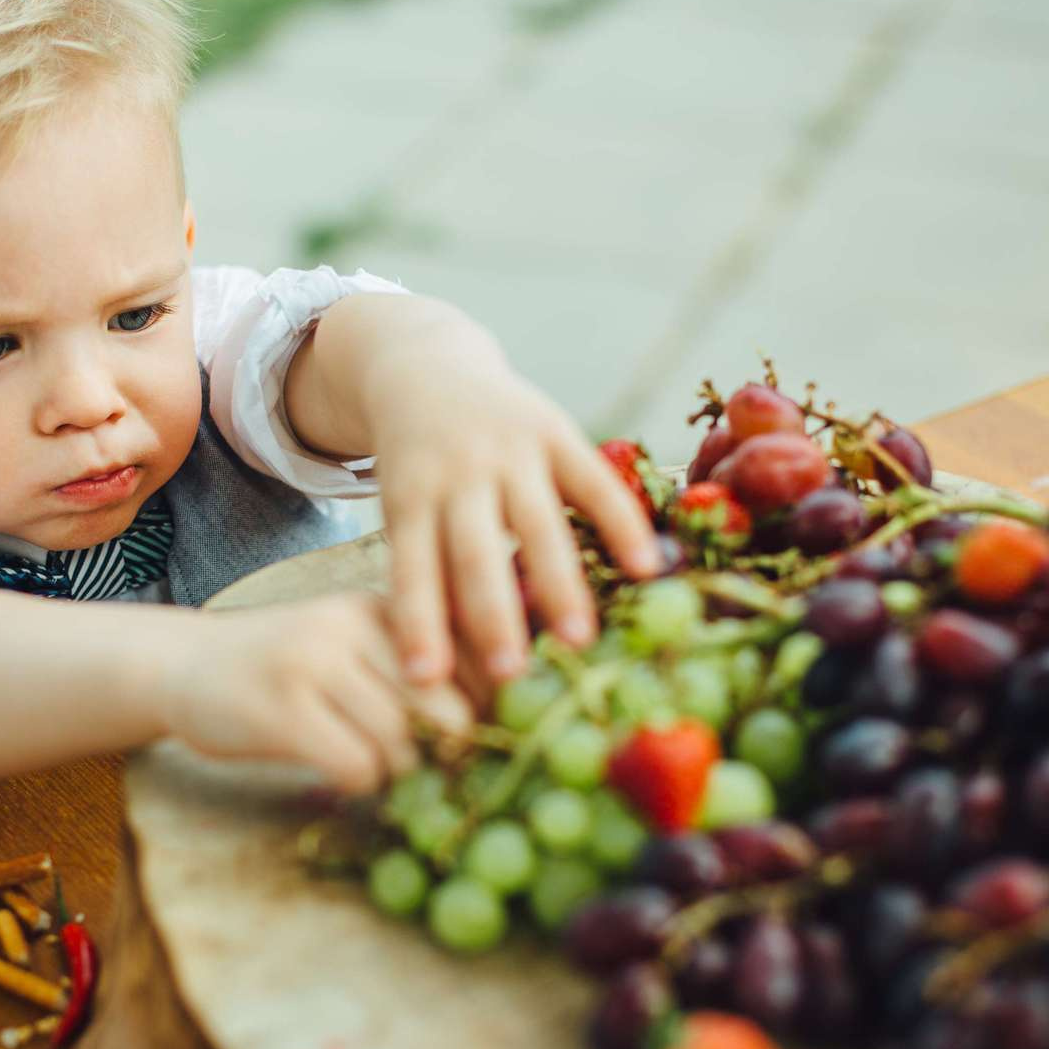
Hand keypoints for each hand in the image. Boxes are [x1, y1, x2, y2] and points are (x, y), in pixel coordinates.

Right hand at [155, 595, 469, 793]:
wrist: (183, 665)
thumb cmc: (285, 665)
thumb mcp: (352, 640)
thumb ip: (414, 659)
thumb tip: (502, 712)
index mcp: (381, 607)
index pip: (470, 658)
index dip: (489, 710)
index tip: (483, 738)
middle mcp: (351, 626)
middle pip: (446, 706)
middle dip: (451, 752)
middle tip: (439, 771)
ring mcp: (314, 665)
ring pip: (403, 742)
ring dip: (401, 773)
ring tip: (383, 768)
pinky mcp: (282, 710)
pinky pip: (357, 765)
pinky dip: (362, 783)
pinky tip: (343, 773)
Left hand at [369, 347, 662, 688]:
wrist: (425, 367)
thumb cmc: (415, 469)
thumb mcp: (402, 506)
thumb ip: (423, 568)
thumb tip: (440, 671)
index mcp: (408, 497)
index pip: (412, 569)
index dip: (418, 624)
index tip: (426, 681)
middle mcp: (456, 473)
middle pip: (473, 551)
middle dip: (490, 614)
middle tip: (508, 674)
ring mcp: (507, 449)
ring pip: (535, 523)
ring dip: (556, 582)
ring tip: (578, 640)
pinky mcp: (553, 429)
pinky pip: (592, 483)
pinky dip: (621, 524)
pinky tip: (646, 569)